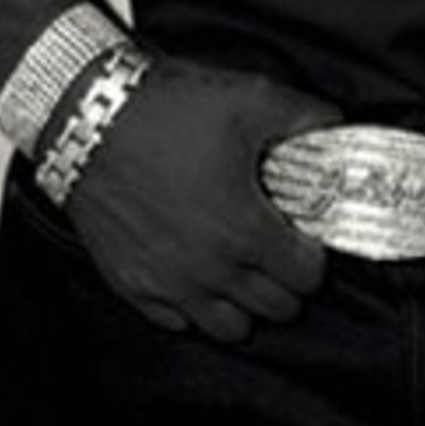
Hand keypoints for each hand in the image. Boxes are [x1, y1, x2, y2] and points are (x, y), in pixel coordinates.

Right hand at [64, 54, 339, 341]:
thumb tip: (334, 127)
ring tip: (241, 265)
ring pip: (229, 328)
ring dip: (244, 302)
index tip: (305, 234)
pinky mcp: (134, 286)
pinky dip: (195, 306)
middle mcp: (210, 269)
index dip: (314, 254)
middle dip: (286, 281)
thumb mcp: (251, 97)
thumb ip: (304, 117)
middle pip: (274, 308)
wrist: (90, 117)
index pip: (306, 276)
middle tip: (279, 247)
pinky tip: (198, 270)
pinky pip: (178, 323)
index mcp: (245, 229)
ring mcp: (170, 284)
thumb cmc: (168, 109)